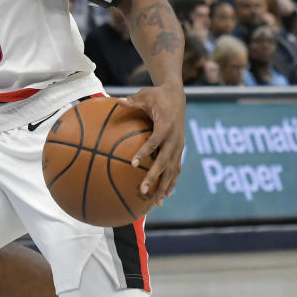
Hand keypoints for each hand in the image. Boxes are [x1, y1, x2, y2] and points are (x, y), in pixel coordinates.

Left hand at [117, 81, 184, 205]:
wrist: (177, 95)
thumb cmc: (158, 95)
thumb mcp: (145, 95)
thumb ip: (132, 101)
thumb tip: (117, 101)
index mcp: (166, 125)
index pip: (154, 141)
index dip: (145, 152)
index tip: (133, 164)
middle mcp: (175, 138)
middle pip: (165, 161)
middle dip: (154, 177)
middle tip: (142, 189)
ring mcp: (179, 145)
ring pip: (173, 169)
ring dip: (165, 185)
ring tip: (157, 201)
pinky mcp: (180, 149)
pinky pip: (176, 168)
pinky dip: (172, 182)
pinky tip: (166, 195)